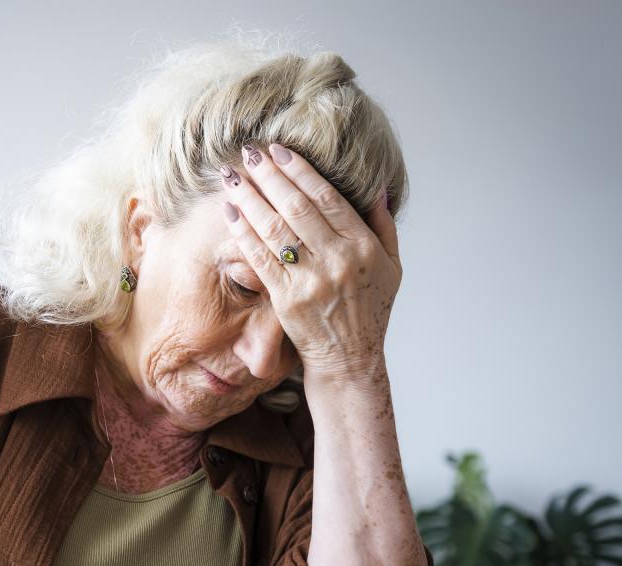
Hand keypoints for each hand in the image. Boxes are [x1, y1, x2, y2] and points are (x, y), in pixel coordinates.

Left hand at [220, 142, 401, 386]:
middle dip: (269, 176)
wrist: (350, 359)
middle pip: (296, 206)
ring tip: (231, 175)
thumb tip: (375, 186)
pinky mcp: (286, 299)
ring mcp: (310, 280)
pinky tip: (229, 211)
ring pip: (274, 229)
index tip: (279, 151)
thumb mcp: (391, 266)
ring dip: (249, 198)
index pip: (326, 197)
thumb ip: (383, 225)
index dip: (300, 170)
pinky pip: (259, 258)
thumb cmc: (370, 310)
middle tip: (249, 153)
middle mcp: (337, 260)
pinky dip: (243, 232)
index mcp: (362, 246)